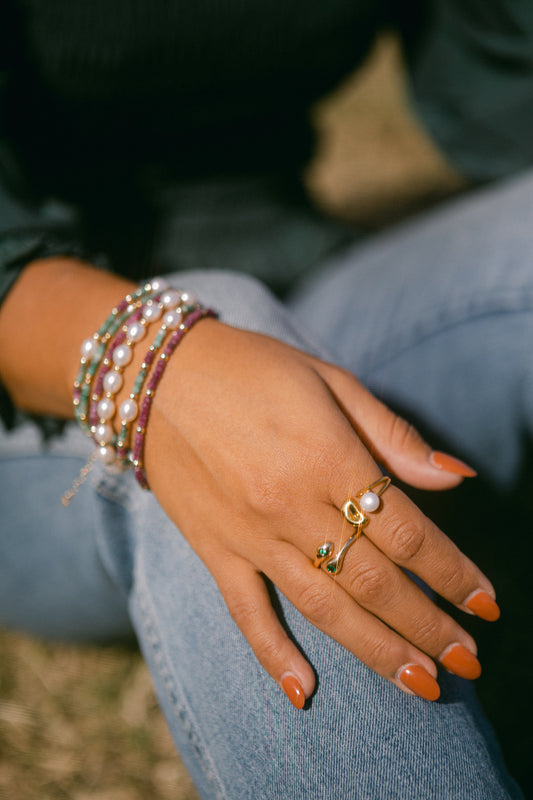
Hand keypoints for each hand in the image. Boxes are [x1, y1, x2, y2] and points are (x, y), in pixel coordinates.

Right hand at [144, 319, 496, 705]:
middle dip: (428, 626)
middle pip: (374, 581)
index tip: (487, 604)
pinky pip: (245, 612)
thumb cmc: (255, 368)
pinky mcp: (214, 549)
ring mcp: (250, 534)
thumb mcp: (331, 381)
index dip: (453, 573)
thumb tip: (457, 475)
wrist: (158, 375)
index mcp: (328, 457)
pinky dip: (273, 655)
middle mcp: (291, 506)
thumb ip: (393, 435)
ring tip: (424, 684)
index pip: (407, 533)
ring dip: (377, 650)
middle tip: (470, 663)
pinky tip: (305, 692)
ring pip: (323, 607)